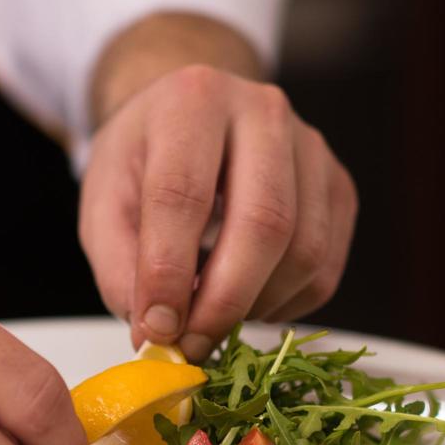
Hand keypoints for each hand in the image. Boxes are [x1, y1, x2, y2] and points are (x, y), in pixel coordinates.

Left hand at [79, 64, 357, 359]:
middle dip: (225, 301)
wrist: (192, 120)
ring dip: (257, 306)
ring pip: (304, 251)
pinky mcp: (339, 186)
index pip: (183, 194)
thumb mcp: (105, 203)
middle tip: (192, 345)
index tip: (157, 328)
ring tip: (214, 319)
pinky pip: (326, 267)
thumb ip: (120, 266)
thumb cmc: (145, 160)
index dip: (168, 271)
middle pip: (264, 222)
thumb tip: (158, 331)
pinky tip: (249, 300)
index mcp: (192, 99)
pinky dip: (287, 304)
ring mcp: (313, 148)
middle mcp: (264, 111)